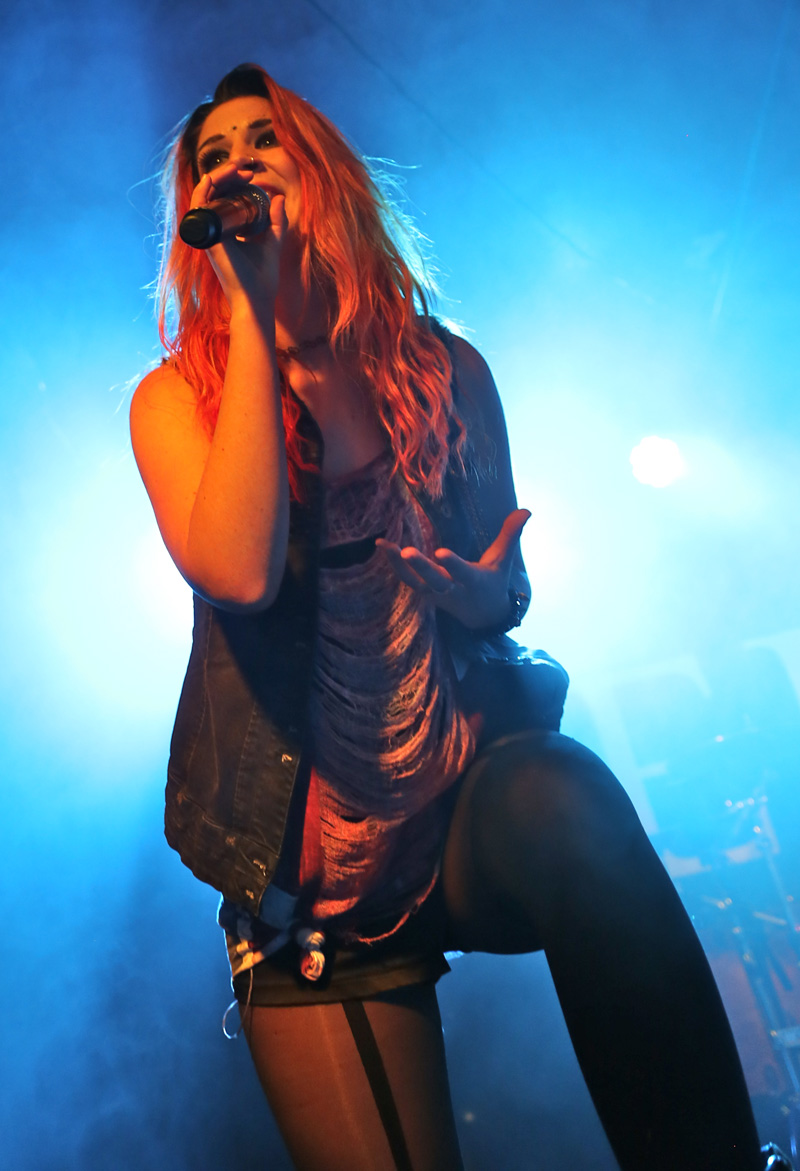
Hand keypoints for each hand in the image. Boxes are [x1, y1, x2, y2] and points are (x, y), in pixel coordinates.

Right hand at [189, 160, 287, 310]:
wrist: (257, 300)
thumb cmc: (262, 278)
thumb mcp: (272, 241)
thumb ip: (275, 221)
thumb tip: (278, 197)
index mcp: (227, 230)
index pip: (225, 197)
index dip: (235, 180)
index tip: (252, 173)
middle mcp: (215, 230)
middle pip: (215, 192)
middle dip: (228, 173)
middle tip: (247, 167)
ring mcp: (209, 234)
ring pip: (206, 195)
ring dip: (219, 177)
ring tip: (238, 170)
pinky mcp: (207, 239)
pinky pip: (198, 208)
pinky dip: (203, 191)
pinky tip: (211, 178)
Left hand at [375, 508, 530, 628]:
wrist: (483, 617)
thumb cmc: (493, 582)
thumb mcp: (505, 561)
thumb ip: (511, 535)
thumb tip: (526, 510)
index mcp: (473, 581)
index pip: (462, 573)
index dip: (452, 565)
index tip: (440, 553)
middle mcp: (452, 590)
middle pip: (434, 580)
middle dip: (421, 568)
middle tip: (406, 552)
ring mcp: (435, 594)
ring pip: (414, 582)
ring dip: (398, 565)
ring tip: (385, 545)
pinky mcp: (424, 593)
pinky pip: (407, 580)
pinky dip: (394, 565)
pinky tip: (383, 546)